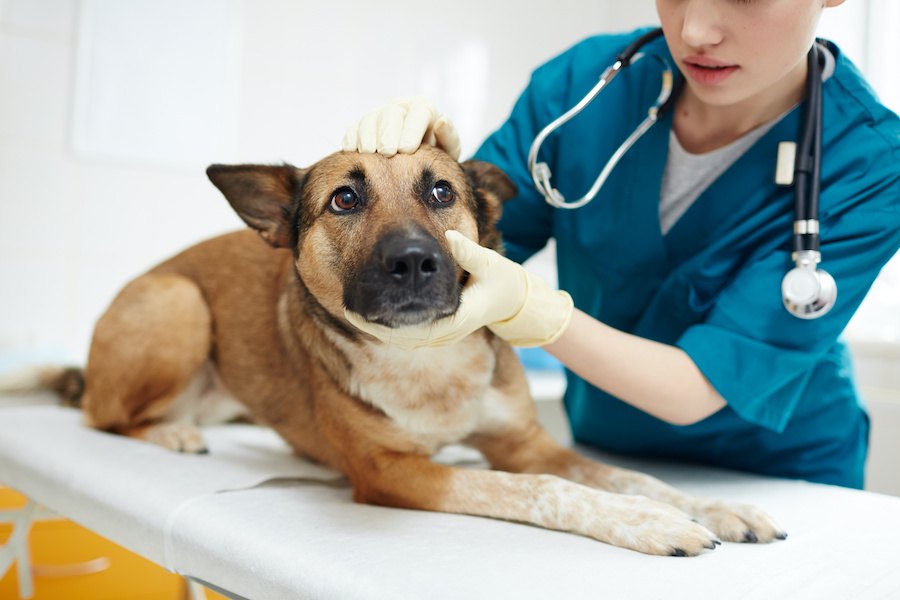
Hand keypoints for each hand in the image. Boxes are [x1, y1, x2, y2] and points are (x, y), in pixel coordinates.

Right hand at [341, 97, 461, 159]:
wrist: (418, 161)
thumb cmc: (436, 154)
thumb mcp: (449, 149)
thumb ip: (449, 137)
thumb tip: (442, 121)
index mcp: (423, 108)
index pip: (418, 112)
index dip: (411, 129)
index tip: (407, 149)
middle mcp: (401, 108)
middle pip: (391, 113)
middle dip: (388, 132)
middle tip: (388, 152)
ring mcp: (380, 115)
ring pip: (370, 119)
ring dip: (368, 135)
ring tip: (370, 153)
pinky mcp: (363, 127)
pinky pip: (354, 128)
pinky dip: (352, 138)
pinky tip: (352, 150)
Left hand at [345, 231, 572, 348]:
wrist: (518, 300)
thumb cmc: (504, 282)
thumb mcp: (490, 265)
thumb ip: (469, 253)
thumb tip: (453, 236)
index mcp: (450, 320)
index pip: (407, 329)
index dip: (376, 319)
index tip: (351, 305)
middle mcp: (440, 331)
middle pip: (396, 332)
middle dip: (370, 320)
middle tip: (342, 306)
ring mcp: (437, 331)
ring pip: (398, 332)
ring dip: (376, 320)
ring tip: (349, 306)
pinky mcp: (435, 325)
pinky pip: (405, 328)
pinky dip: (386, 319)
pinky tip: (370, 308)